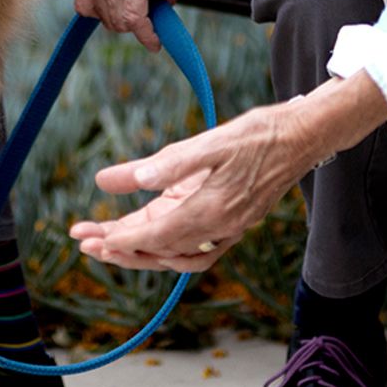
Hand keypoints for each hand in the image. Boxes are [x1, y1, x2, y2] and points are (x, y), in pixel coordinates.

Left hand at [70, 71, 386, 272]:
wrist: (304, 136)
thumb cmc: (259, 134)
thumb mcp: (210, 143)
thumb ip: (165, 164)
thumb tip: (122, 179)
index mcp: (212, 211)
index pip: (157, 235)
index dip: (121, 239)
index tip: (90, 237)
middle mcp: (220, 228)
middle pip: (161, 249)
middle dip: (120, 247)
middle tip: (83, 240)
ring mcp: (228, 228)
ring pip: (175, 252)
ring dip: (140, 250)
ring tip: (105, 241)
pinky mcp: (232, 221)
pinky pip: (196, 248)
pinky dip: (169, 249)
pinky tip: (150, 238)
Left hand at [75, 0, 194, 50]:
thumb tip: (128, 2)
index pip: (85, 6)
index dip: (107, 15)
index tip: (127, 14)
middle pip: (103, 17)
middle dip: (129, 21)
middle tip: (153, 9)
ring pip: (120, 20)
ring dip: (142, 26)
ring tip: (163, 6)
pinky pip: (135, 17)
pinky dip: (147, 32)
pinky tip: (155, 36)